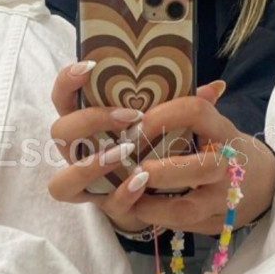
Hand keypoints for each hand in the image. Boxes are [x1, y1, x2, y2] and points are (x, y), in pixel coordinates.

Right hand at [47, 63, 230, 234]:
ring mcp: (89, 183)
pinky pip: (105, 204)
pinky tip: (141, 181)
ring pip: (62, 181)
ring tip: (125, 152)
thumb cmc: (156, 147)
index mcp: (87, 124)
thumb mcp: (165, 121)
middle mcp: (78, 153)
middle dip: (90, 120)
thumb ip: (182, 104)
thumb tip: (215, 88)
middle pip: (59, 132)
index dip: (67, 82)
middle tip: (128, 116)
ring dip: (90, 165)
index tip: (89, 66)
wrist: (163, 192)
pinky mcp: (108, 207)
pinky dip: (124, 192)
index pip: (63, 98)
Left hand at [118, 93, 274, 234]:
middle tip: (135, 166)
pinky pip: (181, 226)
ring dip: (151, 203)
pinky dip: (156, 217)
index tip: (137, 123)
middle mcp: (227, 166)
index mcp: (224, 131)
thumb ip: (199, 105)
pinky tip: (137, 207)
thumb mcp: (217, 124)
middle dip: (162, 170)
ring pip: (187, 208)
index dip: (164, 115)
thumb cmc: (228, 147)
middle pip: (200, 168)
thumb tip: (195, 80)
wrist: (266, 185)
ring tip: (129, 192)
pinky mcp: (213, 223)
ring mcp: (223, 199)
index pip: (197, 113)